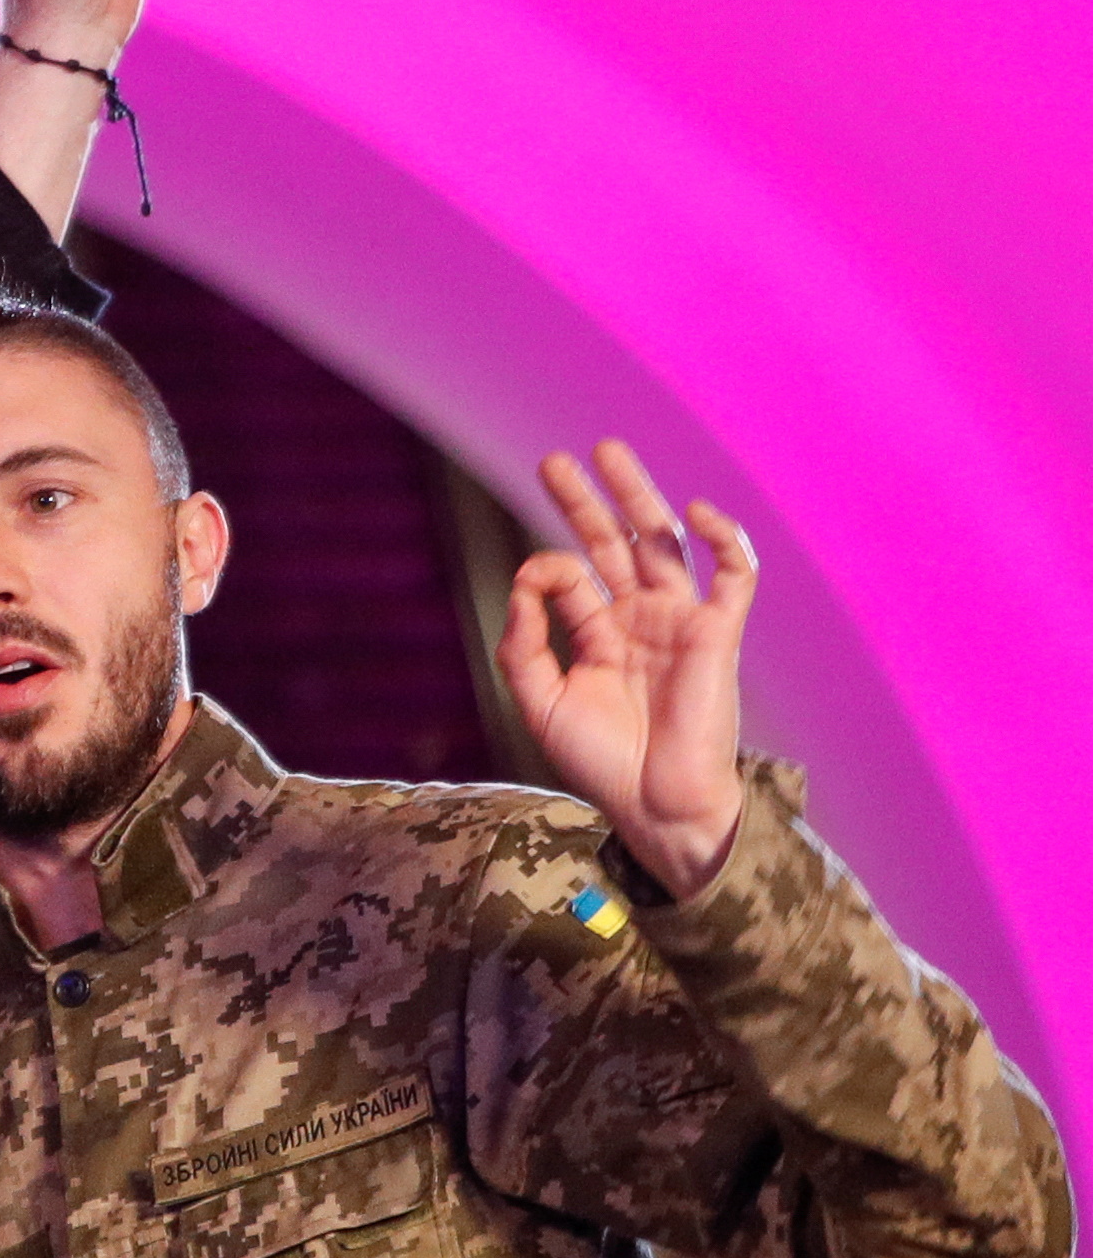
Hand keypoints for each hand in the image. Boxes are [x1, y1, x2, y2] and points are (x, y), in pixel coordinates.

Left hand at [497, 440, 757, 900]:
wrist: (655, 806)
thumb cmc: (601, 762)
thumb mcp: (540, 699)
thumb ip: (524, 639)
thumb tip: (526, 576)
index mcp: (601, 634)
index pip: (572, 578)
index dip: (546, 569)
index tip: (534, 582)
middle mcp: (641, 620)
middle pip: (615, 543)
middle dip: (586, 501)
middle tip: (554, 460)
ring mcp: (681, 623)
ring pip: (664, 542)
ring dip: (639, 496)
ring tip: (608, 451)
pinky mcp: (719, 634)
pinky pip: (734, 576)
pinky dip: (725, 540)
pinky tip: (697, 513)